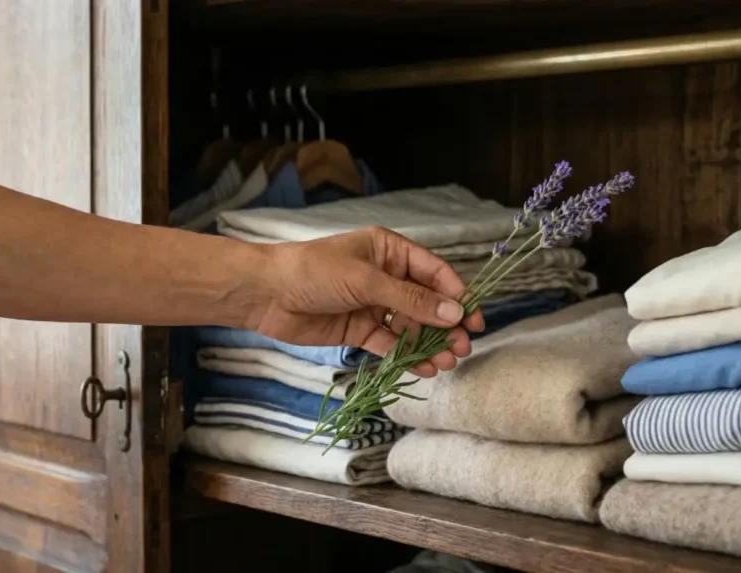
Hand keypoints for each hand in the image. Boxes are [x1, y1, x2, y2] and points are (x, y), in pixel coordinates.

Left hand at [248, 226, 484, 376]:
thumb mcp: (367, 281)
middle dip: (446, 326)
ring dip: (430, 344)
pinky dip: (408, 356)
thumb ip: (411, 300)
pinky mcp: (359, 329)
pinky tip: (424, 369)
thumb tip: (454, 313)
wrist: (266, 294)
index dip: (457, 295)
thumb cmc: (314, 272)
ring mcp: (373, 305)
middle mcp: (386, 277)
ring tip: (447, 363)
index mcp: (390, 251)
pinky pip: (391, 343)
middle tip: (462, 349)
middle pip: (426, 303)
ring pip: (411, 327)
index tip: (474, 320)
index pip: (434, 273)